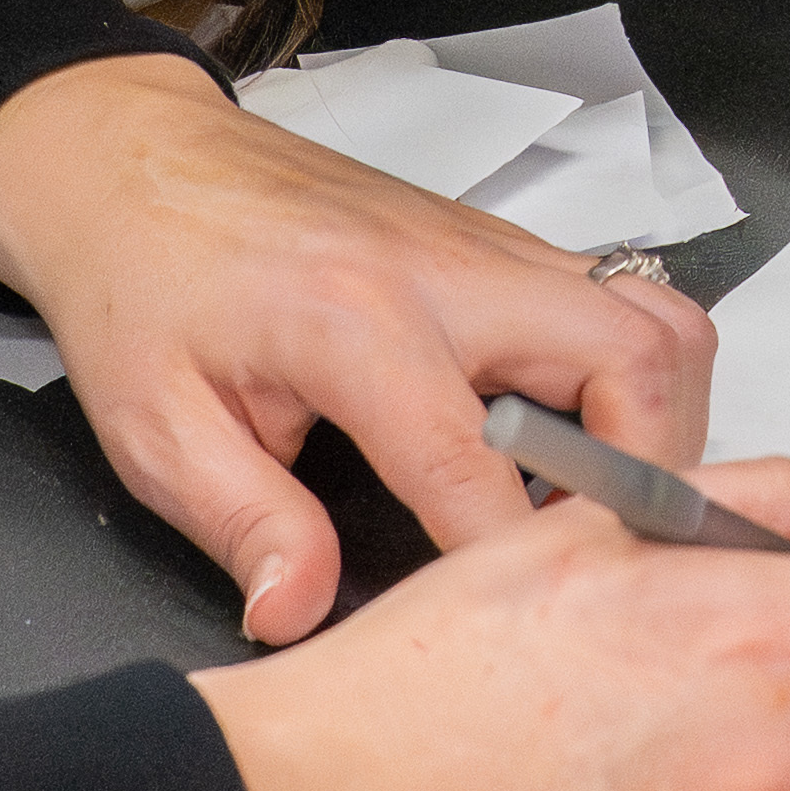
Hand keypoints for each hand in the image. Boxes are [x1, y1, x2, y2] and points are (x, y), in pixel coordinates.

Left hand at [0, 54, 719, 639]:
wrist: (131, 159)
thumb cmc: (140, 280)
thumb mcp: (157, 428)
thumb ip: (245, 526)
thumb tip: (297, 614)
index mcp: (355, 321)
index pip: (479, 464)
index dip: (513, 564)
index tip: (530, 631)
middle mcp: (446, 270)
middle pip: (636, 360)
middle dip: (648, 476)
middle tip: (603, 553)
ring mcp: (487, 246)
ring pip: (656, 319)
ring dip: (658, 420)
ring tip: (596, 501)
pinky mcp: (499, 243)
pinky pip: (621, 301)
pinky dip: (632, 380)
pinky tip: (567, 443)